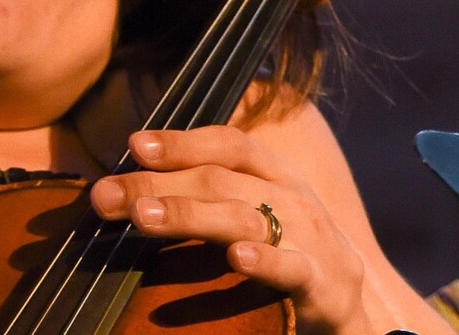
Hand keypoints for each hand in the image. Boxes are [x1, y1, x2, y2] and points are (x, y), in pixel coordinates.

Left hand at [88, 126, 373, 333]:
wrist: (353, 318)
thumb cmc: (287, 259)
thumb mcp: (246, 220)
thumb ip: (199, 202)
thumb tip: (123, 192)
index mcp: (276, 178)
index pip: (230, 144)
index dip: (182, 141)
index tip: (133, 145)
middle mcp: (295, 200)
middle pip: (220, 181)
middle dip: (157, 185)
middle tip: (105, 196)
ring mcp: (315, 241)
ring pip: (246, 219)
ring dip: (190, 215)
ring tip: (144, 216)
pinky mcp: (328, 287)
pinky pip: (293, 269)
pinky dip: (265, 262)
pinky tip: (235, 259)